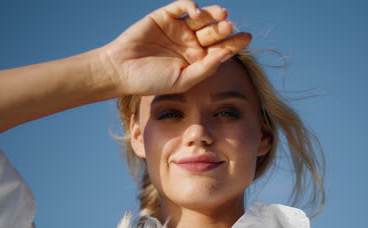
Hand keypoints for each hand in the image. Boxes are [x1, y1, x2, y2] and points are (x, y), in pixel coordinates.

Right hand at [98, 0, 251, 95]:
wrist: (121, 71)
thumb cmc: (151, 81)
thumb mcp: (183, 80)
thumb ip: (205, 69)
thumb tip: (227, 55)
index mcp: (198, 60)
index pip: (221, 49)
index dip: (235, 43)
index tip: (247, 37)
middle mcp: (191, 43)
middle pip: (214, 33)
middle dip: (223, 29)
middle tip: (230, 26)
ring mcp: (178, 29)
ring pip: (201, 18)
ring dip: (211, 15)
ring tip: (221, 14)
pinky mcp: (165, 17)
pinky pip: (181, 7)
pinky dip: (189, 5)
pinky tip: (195, 11)